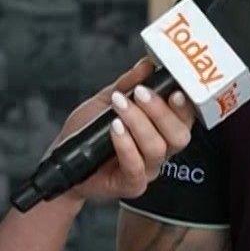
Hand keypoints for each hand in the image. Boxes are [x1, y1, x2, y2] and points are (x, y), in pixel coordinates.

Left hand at [49, 57, 196, 204]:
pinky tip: (115, 129)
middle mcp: (159, 150)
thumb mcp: (107, 100)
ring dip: (139, 123)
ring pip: (158, 148)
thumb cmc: (88, 131)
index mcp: (160, 129)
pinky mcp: (131, 185)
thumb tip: (147, 64)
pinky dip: (126, 145)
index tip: (174, 87)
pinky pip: (136, 167)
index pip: (185, 117)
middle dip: (161, 111)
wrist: (64, 159)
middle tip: (140, 93)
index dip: (185, 104)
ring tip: (119, 107)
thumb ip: (127, 84)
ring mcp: (147, 170)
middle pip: (179, 135)